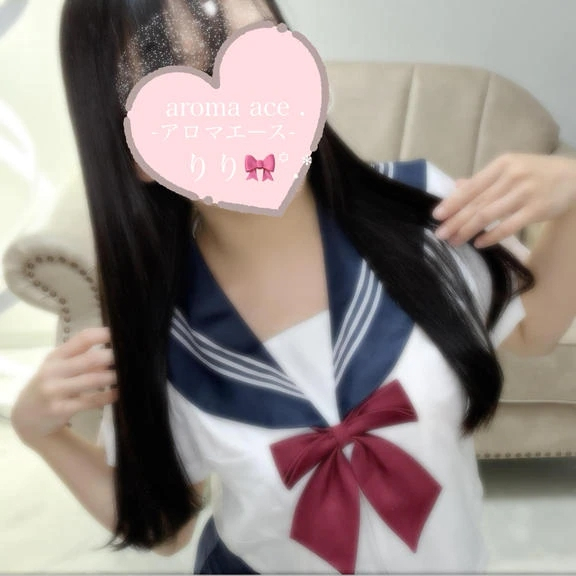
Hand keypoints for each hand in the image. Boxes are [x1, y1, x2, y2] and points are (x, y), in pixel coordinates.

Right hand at [10, 327, 117, 447]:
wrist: (26, 418)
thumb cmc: (50, 386)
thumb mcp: (59, 368)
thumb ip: (82, 359)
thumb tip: (114, 353)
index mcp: (56, 356)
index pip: (82, 339)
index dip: (103, 334)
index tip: (120, 334)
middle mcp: (54, 371)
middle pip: (90, 359)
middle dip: (113, 357)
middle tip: (130, 356)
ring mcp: (55, 391)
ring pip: (93, 380)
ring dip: (113, 377)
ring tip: (128, 373)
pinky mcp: (60, 409)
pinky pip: (90, 401)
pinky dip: (107, 396)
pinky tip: (118, 393)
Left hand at [432, 153, 575, 247]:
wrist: (574, 176)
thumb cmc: (536, 173)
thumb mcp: (510, 168)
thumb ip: (483, 179)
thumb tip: (456, 187)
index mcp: (502, 164)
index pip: (472, 186)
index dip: (452, 202)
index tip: (436, 215)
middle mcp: (512, 176)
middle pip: (477, 202)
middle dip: (455, 220)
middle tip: (440, 234)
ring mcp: (525, 193)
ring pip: (488, 214)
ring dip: (468, 230)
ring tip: (454, 241)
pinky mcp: (537, 209)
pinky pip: (508, 226)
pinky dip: (492, 236)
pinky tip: (479, 243)